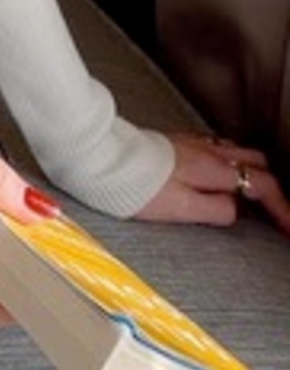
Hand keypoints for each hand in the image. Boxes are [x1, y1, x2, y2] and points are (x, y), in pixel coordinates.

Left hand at [135, 132, 289, 233]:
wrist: (98, 155)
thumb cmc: (134, 185)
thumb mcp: (181, 208)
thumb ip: (215, 209)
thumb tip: (235, 209)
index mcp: (212, 167)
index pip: (262, 184)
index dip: (282, 207)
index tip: (289, 228)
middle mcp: (205, 149)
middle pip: (255, 159)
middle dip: (270, 183)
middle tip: (273, 210)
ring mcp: (189, 142)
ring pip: (234, 148)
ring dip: (248, 169)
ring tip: (251, 193)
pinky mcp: (173, 141)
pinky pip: (212, 146)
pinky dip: (226, 160)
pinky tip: (217, 173)